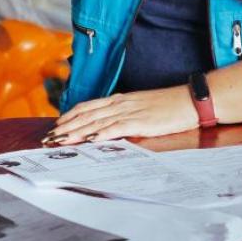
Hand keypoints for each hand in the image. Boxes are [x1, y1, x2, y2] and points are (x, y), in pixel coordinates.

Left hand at [44, 87, 198, 144]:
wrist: (191, 100)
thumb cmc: (169, 106)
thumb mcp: (142, 107)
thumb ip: (124, 114)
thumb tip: (108, 125)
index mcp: (121, 100)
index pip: (88, 106)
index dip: (70, 116)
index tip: (56, 125)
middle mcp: (121, 104)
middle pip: (87, 115)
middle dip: (67, 127)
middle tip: (50, 137)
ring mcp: (131, 112)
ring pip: (97, 122)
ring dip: (77, 132)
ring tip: (61, 140)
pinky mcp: (142, 122)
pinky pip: (118, 128)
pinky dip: (102, 134)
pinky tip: (91, 140)